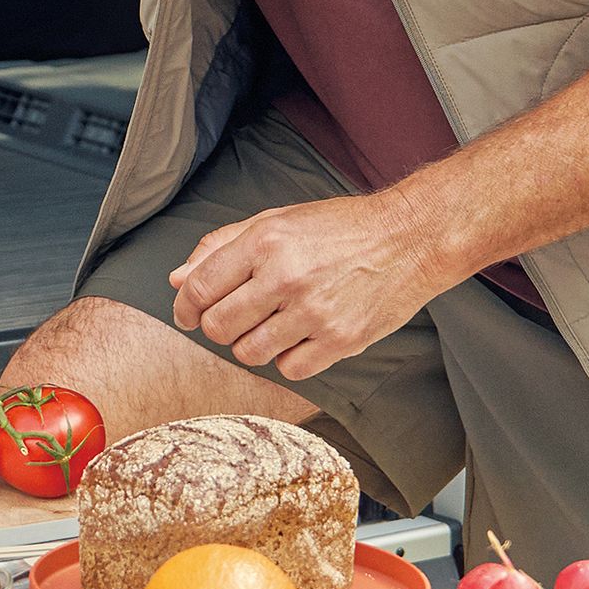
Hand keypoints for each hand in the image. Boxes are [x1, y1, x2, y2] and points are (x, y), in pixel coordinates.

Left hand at [167, 192, 462, 382]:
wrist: (410, 238)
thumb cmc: (341, 228)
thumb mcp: (277, 219)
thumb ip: (222, 247)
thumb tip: (178, 278)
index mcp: (266, 241)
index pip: (200, 286)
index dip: (184, 306)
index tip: (187, 314)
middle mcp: (286, 277)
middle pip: (219, 325)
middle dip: (217, 326)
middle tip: (232, 319)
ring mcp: (315, 312)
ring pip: (250, 353)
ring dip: (250, 344)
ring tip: (268, 326)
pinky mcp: (341, 340)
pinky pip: (289, 369)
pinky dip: (287, 359)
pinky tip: (298, 337)